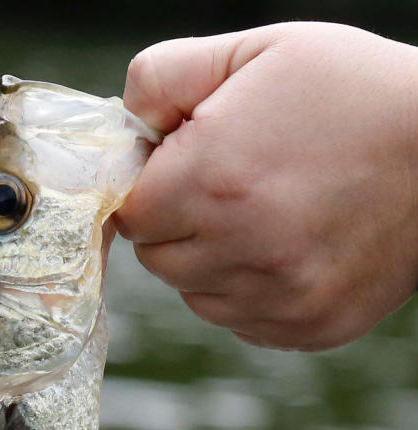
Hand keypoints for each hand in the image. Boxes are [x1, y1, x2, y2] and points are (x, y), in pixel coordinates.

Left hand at [114, 23, 417, 348]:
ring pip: (198, 296)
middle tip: (231, 186)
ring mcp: (275, 298)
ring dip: (214, 262)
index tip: (185, 166)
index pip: (132, 214)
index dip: (152, 187)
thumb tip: (123, 120)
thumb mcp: (259, 51)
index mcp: (211, 180)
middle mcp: (238, 249)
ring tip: (269, 214)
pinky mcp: (306, 327)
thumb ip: (167, 76)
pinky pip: (244, 322)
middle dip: (180, 224)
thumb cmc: (355, 92)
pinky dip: (254, 292)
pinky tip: (293, 248)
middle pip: (159, 261)